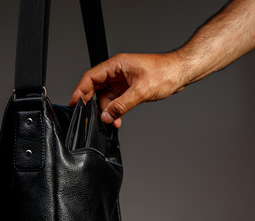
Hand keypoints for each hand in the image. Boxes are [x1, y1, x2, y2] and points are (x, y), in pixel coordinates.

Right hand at [69, 52, 185, 127]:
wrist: (180, 72)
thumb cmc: (165, 72)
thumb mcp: (141, 91)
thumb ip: (121, 105)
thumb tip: (107, 116)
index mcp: (116, 65)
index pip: (91, 77)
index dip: (79, 90)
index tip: (74, 103)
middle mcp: (117, 71)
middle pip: (96, 87)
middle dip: (93, 103)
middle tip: (89, 116)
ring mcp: (123, 80)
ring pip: (106, 96)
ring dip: (108, 109)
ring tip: (112, 121)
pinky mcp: (129, 87)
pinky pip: (116, 99)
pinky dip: (116, 109)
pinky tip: (118, 118)